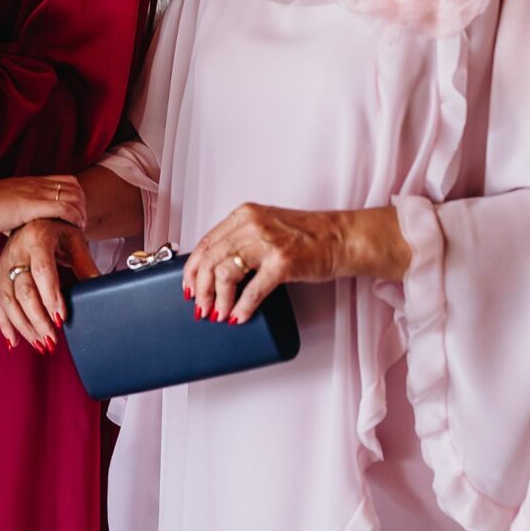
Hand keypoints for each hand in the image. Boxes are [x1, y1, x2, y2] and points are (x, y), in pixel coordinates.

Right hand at [0, 175, 84, 240]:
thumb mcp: (8, 206)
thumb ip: (21, 212)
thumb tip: (23, 226)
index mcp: (32, 182)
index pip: (67, 180)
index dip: (77, 195)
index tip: (76, 213)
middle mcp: (38, 184)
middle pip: (75, 186)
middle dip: (83, 204)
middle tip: (82, 222)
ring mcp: (37, 193)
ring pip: (74, 196)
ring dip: (82, 212)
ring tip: (80, 228)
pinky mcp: (34, 205)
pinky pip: (65, 207)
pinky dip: (75, 217)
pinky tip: (75, 228)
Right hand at [0, 219, 99, 352]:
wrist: (35, 216)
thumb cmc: (58, 229)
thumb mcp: (75, 240)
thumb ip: (85, 265)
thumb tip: (100, 289)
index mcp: (38, 238)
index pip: (42, 270)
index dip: (50, 295)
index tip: (61, 318)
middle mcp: (16, 251)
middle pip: (23, 290)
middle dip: (37, 319)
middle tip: (52, 340)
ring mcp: (3, 264)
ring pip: (8, 300)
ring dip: (24, 326)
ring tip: (41, 345)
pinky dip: (5, 324)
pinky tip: (15, 342)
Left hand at [182, 203, 369, 325]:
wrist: (341, 238)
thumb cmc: (307, 236)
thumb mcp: (266, 228)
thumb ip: (240, 241)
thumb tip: (214, 272)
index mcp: (244, 215)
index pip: (206, 242)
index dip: (192, 269)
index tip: (188, 287)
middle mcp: (252, 224)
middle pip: (211, 259)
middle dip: (201, 288)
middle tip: (201, 307)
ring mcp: (267, 242)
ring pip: (226, 273)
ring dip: (219, 300)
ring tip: (219, 314)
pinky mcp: (283, 262)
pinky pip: (253, 290)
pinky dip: (242, 306)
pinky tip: (239, 316)